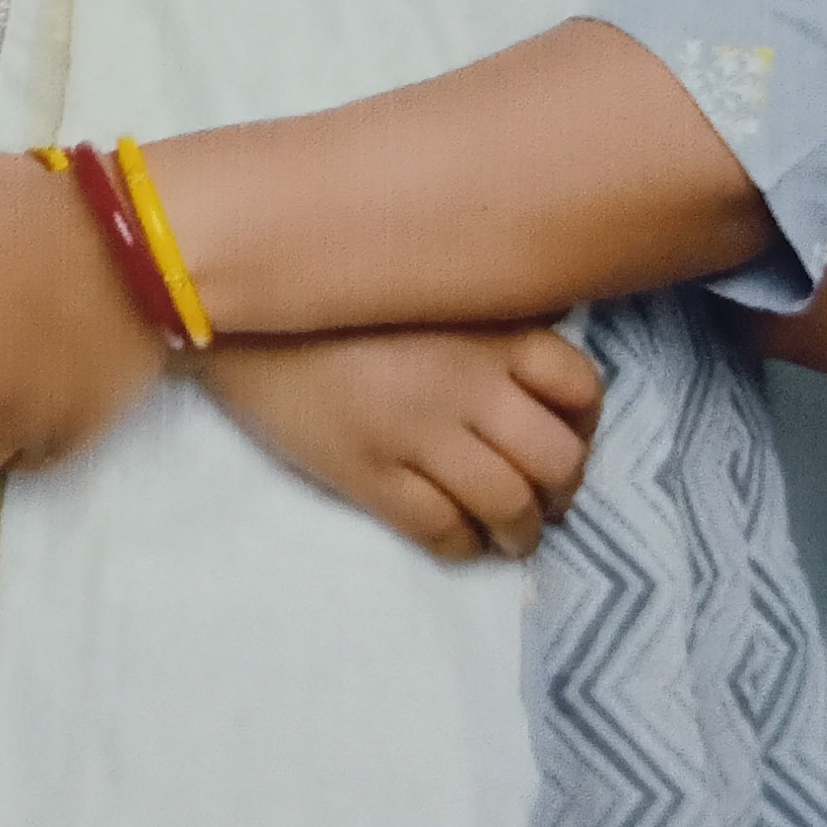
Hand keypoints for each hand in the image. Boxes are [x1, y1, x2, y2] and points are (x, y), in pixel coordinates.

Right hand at [192, 325, 603, 562]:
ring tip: (513, 533)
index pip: (580, 387)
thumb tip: (552, 314)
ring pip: (508, 507)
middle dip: (563, 491)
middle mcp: (467, 384)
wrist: (239, 316)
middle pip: (557, 461)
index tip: (570, 435)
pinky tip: (460, 537)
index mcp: (487, 330)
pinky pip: (442, 531)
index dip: (587, 424)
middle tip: (547, 497)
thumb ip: (489, 301)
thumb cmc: (335, 294)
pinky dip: (464, 546)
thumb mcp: (426, 280)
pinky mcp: (371, 476)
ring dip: (522, 531)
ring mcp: (419, 435)